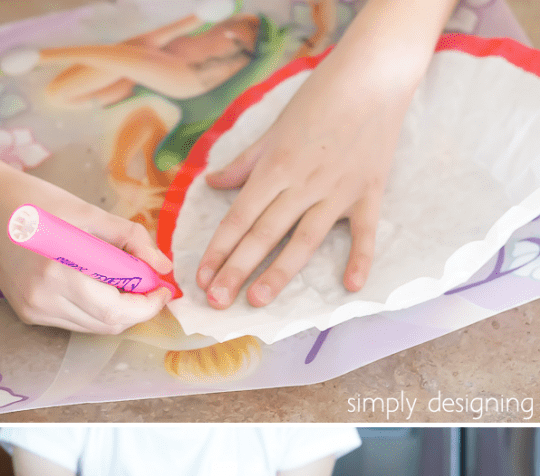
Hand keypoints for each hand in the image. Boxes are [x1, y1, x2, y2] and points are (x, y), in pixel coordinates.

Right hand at [0, 160, 172, 332]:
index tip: (163, 289)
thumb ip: (129, 239)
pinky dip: (94, 310)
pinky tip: (95, 285)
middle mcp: (43, 298)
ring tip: (123, 282)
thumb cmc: (36, 201)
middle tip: (149, 286)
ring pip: (93, 327)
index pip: (115, 309)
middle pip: (108, 324)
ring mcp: (33, 309)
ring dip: (117, 311)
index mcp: (57, 271)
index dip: (147, 305)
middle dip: (136, 310)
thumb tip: (162, 267)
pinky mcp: (28, 313)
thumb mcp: (87, 212)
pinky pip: (75, 321)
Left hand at [196, 24, 419, 308]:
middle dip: (236, 270)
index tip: (201, 278)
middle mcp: (302, 184)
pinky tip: (351, 286)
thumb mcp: (275, 129)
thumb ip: (244, 163)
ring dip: (279, 272)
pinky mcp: (368, 194)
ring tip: (258, 300)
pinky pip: (364, 233)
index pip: (239, 217)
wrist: (373, 74)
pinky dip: (360, 259)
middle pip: (263, 235)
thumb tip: (212, 183)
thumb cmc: (319, 99)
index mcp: (275, 168)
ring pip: (303, 240)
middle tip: (217, 301)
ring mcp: (336, 192)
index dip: (218, 250)